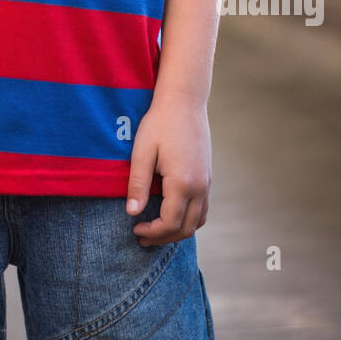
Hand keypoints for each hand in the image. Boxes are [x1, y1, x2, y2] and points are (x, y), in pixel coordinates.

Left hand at [124, 92, 210, 246]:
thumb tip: (132, 212)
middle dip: (163, 238)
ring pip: (198, 221)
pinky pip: (203, 209)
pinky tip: (171, 213)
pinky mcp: (208, 177)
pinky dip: (189, 219)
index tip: (135, 228)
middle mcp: (200, 187)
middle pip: (186, 228)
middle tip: (142, 237)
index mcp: (182, 183)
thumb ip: (137, 184)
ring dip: (178, 231)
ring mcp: (207, 182)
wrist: (184, 102)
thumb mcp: (142, 151)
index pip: (170, 223)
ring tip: (156, 230)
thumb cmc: (159, 123)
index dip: (152, 232)